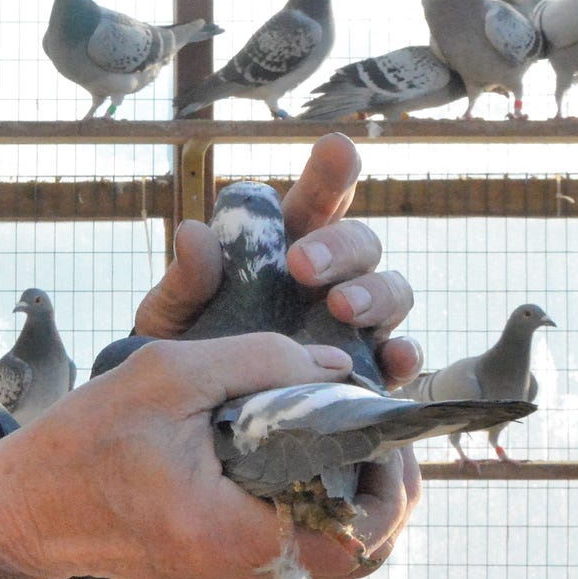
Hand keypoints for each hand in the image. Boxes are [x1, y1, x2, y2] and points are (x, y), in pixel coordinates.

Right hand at [0, 334, 422, 578]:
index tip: (379, 422)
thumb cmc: (87, 438)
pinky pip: (299, 567)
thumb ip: (262, 361)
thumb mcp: (168, 375)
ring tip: (344, 443)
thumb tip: (341, 366)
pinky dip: (316, 521)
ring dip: (352, 505)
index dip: (389, 477)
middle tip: (374, 430)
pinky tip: (304, 471)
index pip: (358, 532)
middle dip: (382, 489)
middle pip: (361, 556)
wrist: (28, 508)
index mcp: (228, 540)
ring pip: (336, 565)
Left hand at [131, 132, 420, 389]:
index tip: (336, 149)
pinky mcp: (371, 374)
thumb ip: (183, 281)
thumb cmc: (187, 356)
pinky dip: (406, 355)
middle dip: (339, 245)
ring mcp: (357, 326)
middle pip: (360, 242)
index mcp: (285, 248)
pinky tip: (393, 359)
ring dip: (374, 293)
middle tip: (301, 265)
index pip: (315, 200)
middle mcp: (331, 280)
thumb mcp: (171, 318)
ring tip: (342, 307)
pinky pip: (403, 359)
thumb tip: (194, 234)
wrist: (192, 429)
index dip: (331, 172)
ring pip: (392, 291)